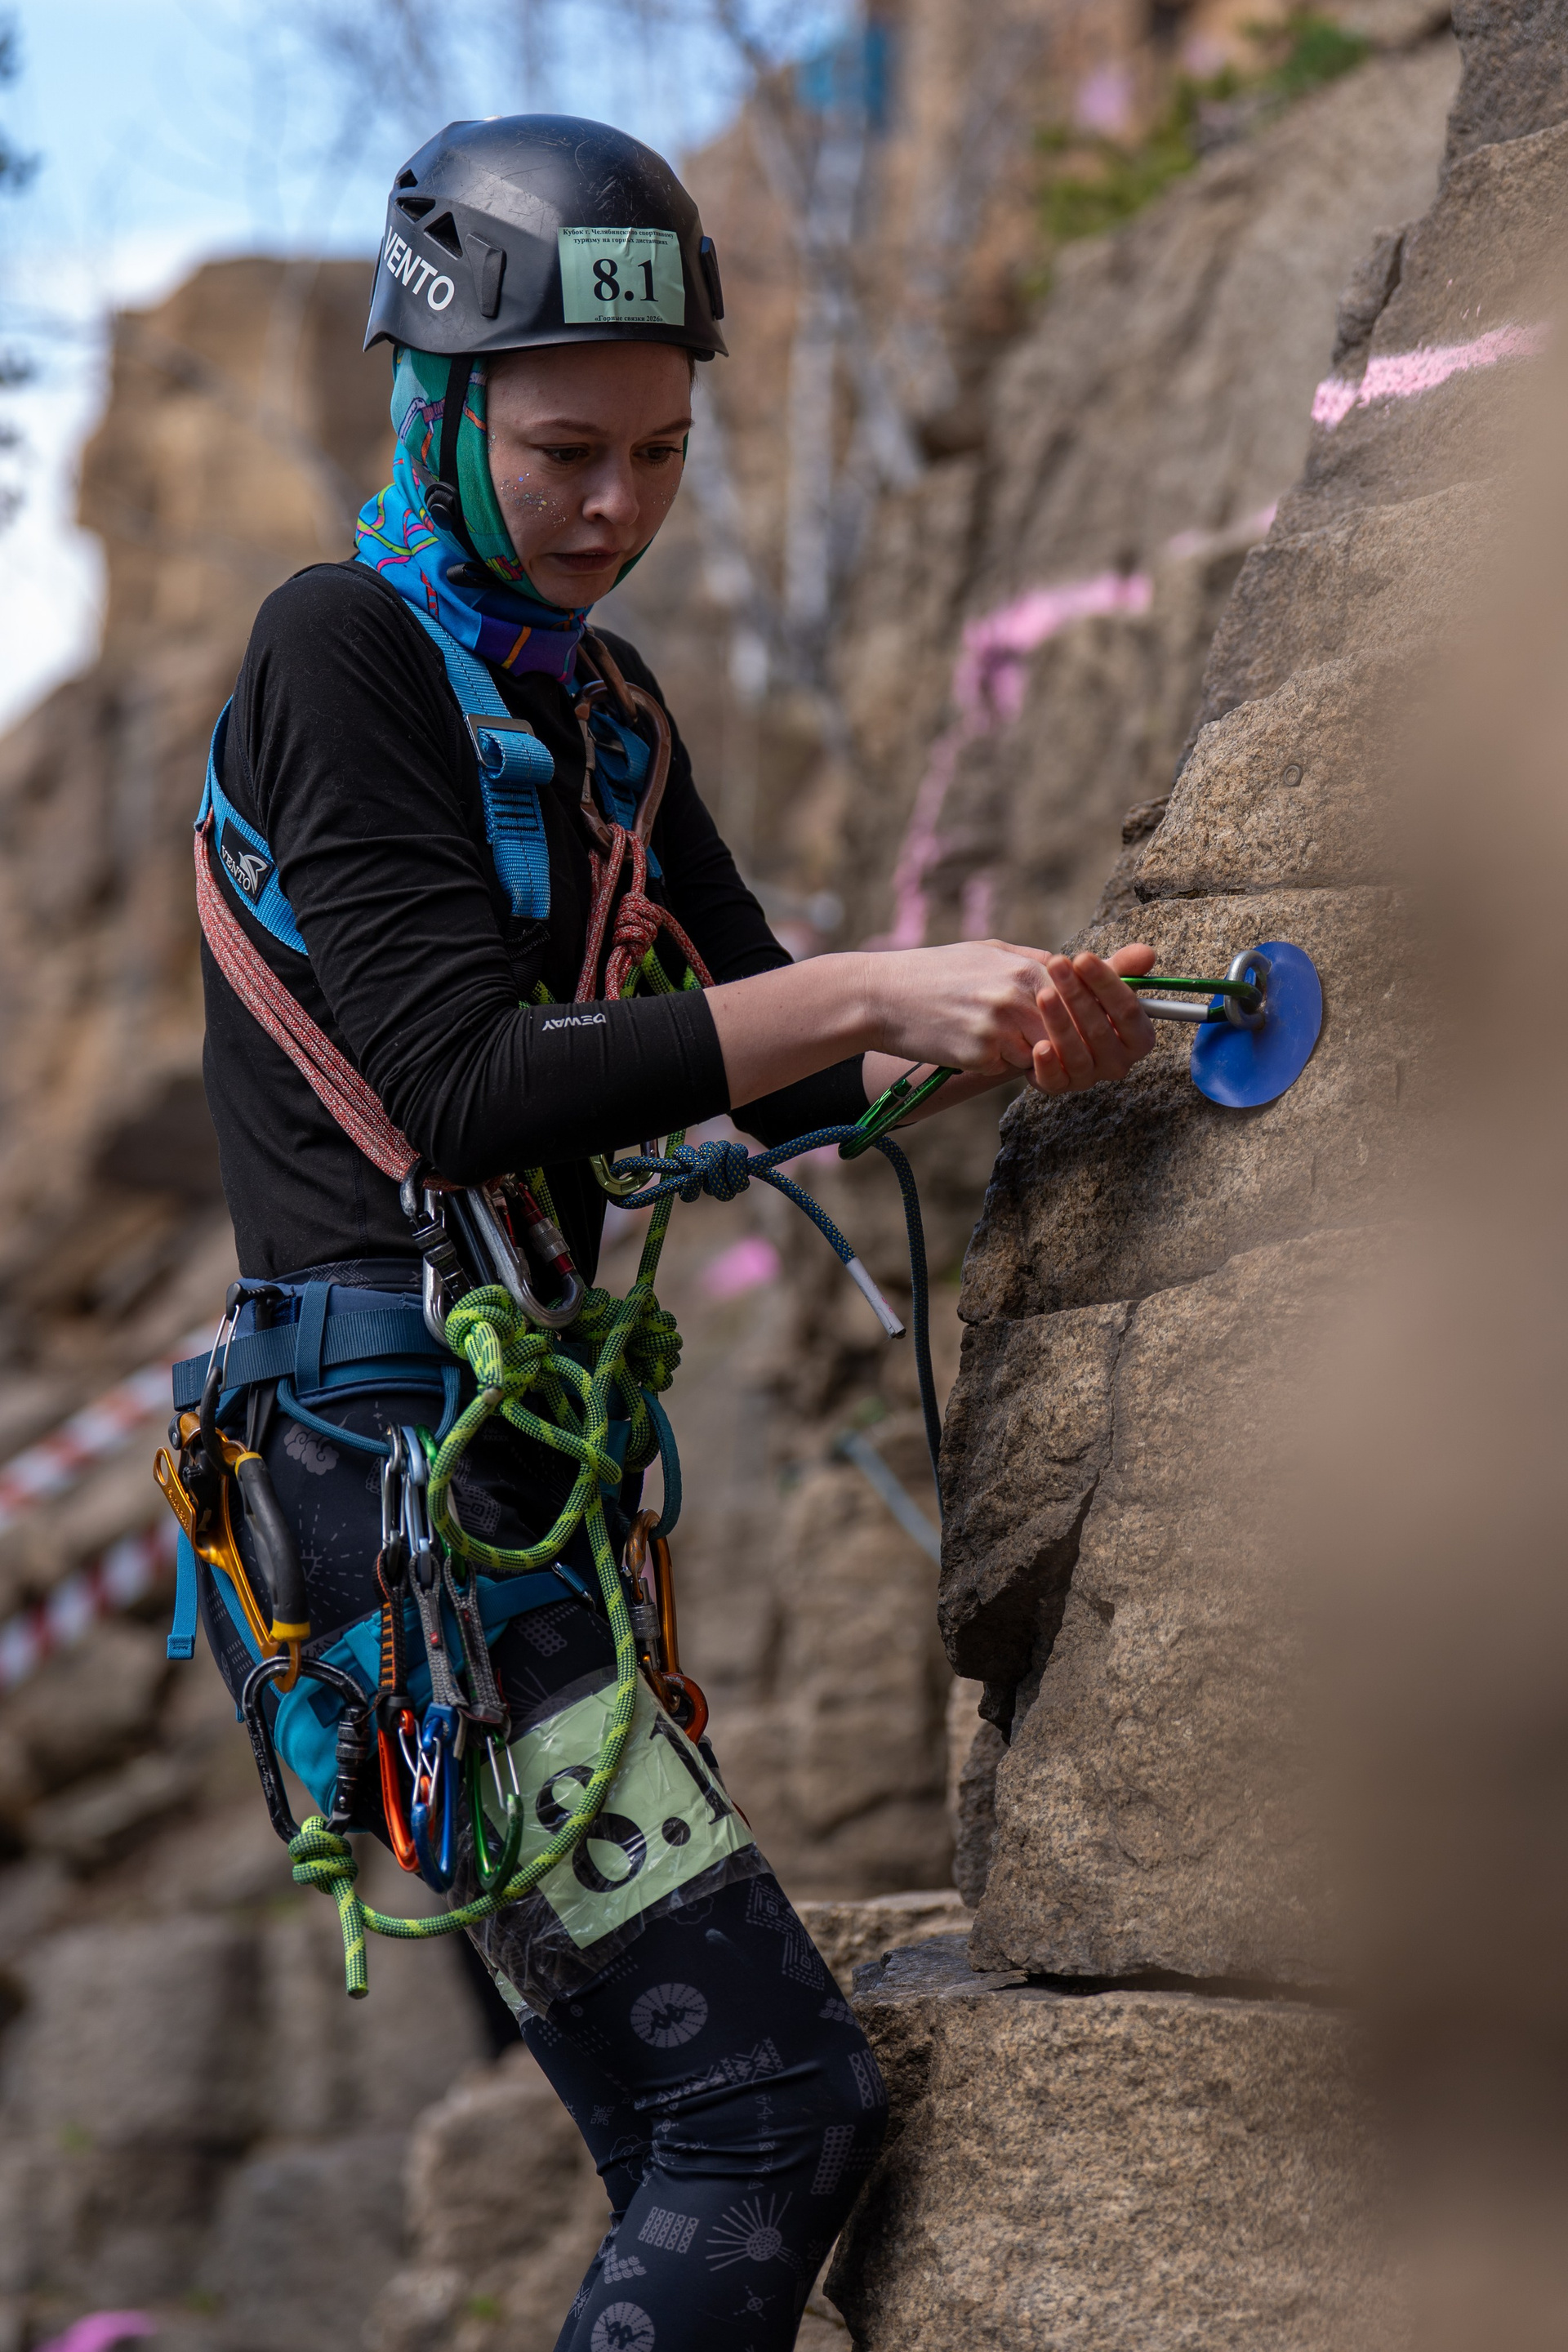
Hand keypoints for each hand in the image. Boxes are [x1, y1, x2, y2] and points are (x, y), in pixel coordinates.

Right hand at [866, 938, 1156, 1093]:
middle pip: (1075, 1035)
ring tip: (998, 1039)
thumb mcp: (995, 953)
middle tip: (1053, 1047)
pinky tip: (969, 1046)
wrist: (882, 994)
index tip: (1098, 1031)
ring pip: (1044, 1056)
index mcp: (1030, 966)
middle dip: (1072, 1046)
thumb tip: (1102, 965)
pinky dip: (996, 1063)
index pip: (1089, 1001)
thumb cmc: (941, 972)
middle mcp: (1022, 993)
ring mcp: (1002, 1024)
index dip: (1097, 1020)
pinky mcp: (980, 1052)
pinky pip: (1007, 1068)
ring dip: (1032, 1056)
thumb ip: (1048, 963)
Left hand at [1030, 945, 1157, 1092]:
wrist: (1050, 1027)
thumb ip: (1124, 967)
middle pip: (1101, 1030)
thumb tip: (1146, 953)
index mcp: (1138, 1037)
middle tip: (1057, 965)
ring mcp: (1090, 1077)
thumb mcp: (1102, 982)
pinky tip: (1038, 1045)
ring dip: (1060, 1022)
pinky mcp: (1060, 1086)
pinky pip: (1055, 1080)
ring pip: (1077, 1053)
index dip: (1106, 982)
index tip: (1083, 958)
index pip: (1128, 1010)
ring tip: (1043, 994)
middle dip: (1077, 995)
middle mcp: (1118, 1062)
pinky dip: (1047, 1064)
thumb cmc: (1086, 1003)